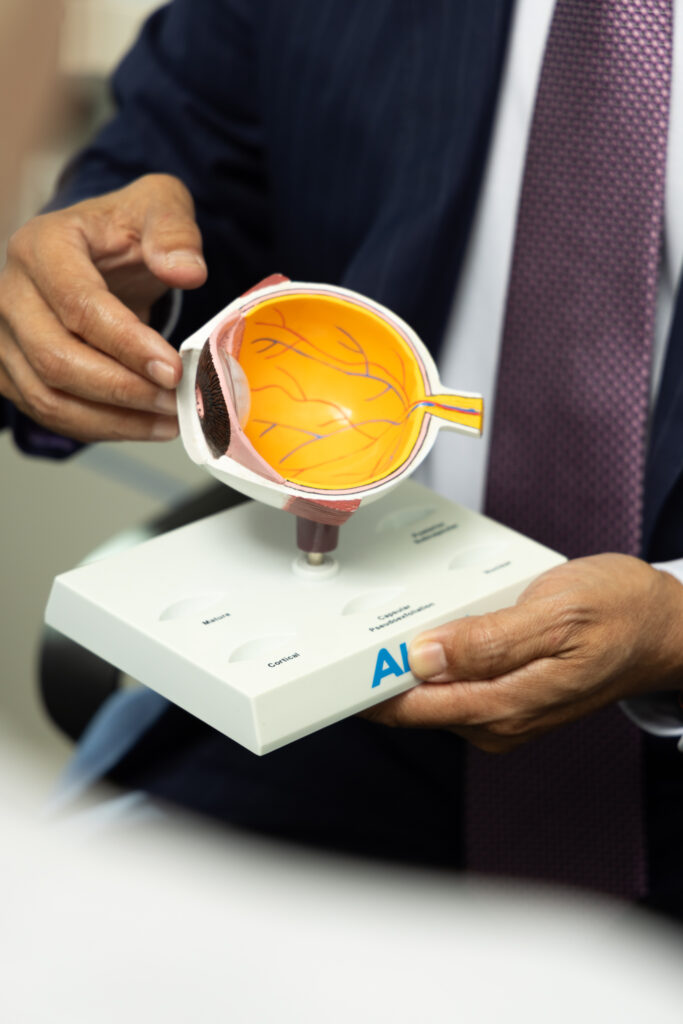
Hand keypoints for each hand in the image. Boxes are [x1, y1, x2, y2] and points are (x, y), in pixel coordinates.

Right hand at [0, 173, 206, 441]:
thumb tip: (186, 270)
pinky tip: (143, 425)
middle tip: (175, 400)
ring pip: (48, 396)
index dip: (127, 343)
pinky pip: (49, 413)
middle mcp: (10, 292)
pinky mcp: (12, 370)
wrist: (96, 251)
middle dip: (123, 388)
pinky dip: (99, 427)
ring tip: (168, 420)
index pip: (78, 304)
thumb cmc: (125, 228)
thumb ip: (174, 231)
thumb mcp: (158, 205)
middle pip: (56, 358)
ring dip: (114, 419)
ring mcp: (5, 336)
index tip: (172, 368)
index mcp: (42, 246)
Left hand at [363, 554, 682, 751]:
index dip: (368, 688)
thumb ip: (487, 640)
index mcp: (507, 704)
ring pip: (432, 693)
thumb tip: (424, 656)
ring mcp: (502, 713)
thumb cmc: (619, 613)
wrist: (663, 628)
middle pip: (415, 704)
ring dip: (406, 664)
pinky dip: (435, 660)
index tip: (332, 666)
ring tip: (387, 626)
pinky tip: (433, 633)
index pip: (414, 707)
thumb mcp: (555, 613)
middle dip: (380, 673)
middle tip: (350, 632)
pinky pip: (455, 684)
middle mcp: (499, 719)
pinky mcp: (507, 699)